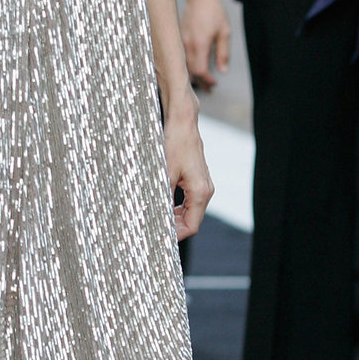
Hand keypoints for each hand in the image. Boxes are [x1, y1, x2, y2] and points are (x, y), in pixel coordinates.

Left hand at [164, 101, 213, 238]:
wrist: (183, 123)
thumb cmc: (174, 144)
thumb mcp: (164, 174)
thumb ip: (162, 198)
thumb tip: (155, 217)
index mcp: (200, 192)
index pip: (191, 226)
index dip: (176, 235)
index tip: (159, 237)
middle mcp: (205, 190)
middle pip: (191, 220)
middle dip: (173, 227)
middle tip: (153, 229)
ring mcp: (203, 184)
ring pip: (190, 211)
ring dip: (174, 217)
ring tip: (155, 218)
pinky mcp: (198, 179)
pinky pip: (189, 201)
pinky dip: (177, 207)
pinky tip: (163, 205)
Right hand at [181, 0, 229, 90]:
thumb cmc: (214, 11)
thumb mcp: (224, 32)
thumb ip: (223, 53)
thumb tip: (223, 71)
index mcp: (200, 44)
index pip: (200, 70)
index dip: (207, 80)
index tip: (215, 84)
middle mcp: (187, 44)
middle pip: (190, 71)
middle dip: (201, 82)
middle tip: (210, 88)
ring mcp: (181, 41)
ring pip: (184, 66)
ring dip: (194, 75)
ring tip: (204, 81)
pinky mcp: (178, 38)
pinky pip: (181, 57)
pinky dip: (188, 66)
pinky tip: (196, 68)